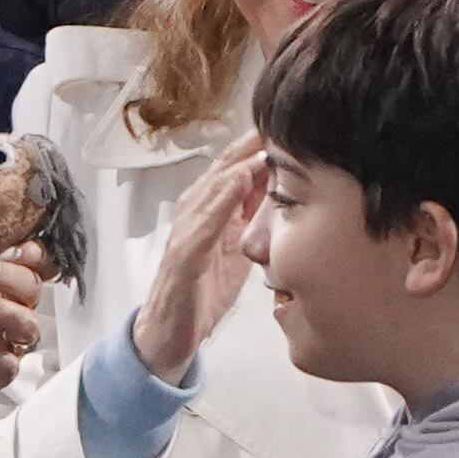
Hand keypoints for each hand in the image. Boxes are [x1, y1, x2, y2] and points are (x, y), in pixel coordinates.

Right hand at [130, 132, 263, 378]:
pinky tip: (238, 183)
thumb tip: (281, 189)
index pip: (235, 169)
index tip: (289, 126)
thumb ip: (253, 219)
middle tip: (280, 122)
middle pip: (223, 170)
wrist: (169, 335)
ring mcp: (186, 233)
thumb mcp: (238, 249)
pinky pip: (203, 223)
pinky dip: (221, 201)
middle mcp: (194, 214)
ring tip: (264, 145)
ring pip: (212, 189)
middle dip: (250, 145)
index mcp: (210, 212)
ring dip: (239, 165)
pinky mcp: (183, 257)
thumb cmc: (202, 291)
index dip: (259, 146)